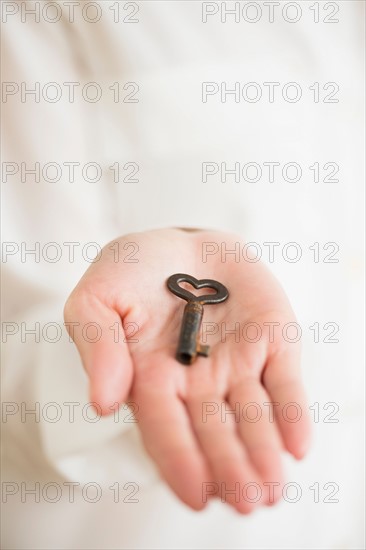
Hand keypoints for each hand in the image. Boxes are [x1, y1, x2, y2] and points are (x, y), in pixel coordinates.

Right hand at [64, 228, 310, 513]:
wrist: (183, 242)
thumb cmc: (134, 271)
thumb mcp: (97, 297)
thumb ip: (96, 346)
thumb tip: (104, 402)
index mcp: (150, 378)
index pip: (165, 426)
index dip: (180, 459)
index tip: (197, 493)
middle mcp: (196, 381)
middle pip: (214, 431)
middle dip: (231, 468)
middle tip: (248, 501)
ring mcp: (237, 364)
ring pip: (252, 415)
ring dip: (263, 451)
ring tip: (273, 487)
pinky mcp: (271, 344)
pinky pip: (284, 381)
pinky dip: (291, 412)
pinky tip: (297, 444)